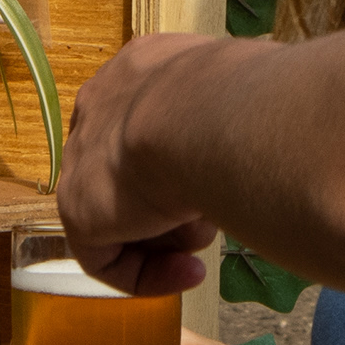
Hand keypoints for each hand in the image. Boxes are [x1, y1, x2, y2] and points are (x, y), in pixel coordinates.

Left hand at [55, 33, 226, 294]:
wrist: (209, 115)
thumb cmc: (247, 97)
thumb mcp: (250, 93)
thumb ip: (241, 114)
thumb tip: (266, 132)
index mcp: (141, 70)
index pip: (153, 121)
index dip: (189, 159)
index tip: (227, 177)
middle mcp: (103, 107)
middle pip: (135, 172)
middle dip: (179, 202)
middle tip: (219, 210)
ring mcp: (82, 159)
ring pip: (123, 215)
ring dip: (172, 234)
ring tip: (209, 231)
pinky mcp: (78, 210)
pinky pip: (107, 257)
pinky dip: (149, 274)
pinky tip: (191, 272)